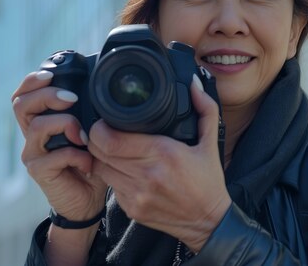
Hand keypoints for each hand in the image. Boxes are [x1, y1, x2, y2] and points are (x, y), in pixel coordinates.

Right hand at [11, 70, 107, 220]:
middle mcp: (32, 135)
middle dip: (47, 95)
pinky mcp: (39, 171)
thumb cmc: (90, 161)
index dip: (32, 81)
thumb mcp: (90, 132)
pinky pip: (54, 155)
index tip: (51, 74)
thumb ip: (87, 113)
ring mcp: (33, 153)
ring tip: (84, 136)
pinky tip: (88, 162)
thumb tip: (102, 90)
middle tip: (72, 99)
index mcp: (41, 120)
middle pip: (21, 104)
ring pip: (38, 126)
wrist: (88, 200)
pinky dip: (76, 155)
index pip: (23, 95)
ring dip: (65, 124)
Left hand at [89, 76, 231, 251]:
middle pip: (99, 151)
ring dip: (101, 156)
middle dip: (97, 138)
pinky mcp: (131, 208)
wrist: (208, 223)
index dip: (100, 127)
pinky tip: (123, 168)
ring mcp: (136, 194)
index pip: (111, 139)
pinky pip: (110, 185)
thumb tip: (195, 84)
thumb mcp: (210, 142)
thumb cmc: (208, 182)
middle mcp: (147, 174)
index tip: (106, 120)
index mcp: (164, 153)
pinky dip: (112, 174)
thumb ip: (205, 109)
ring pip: (100, 168)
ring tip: (113, 148)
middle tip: (105, 131)